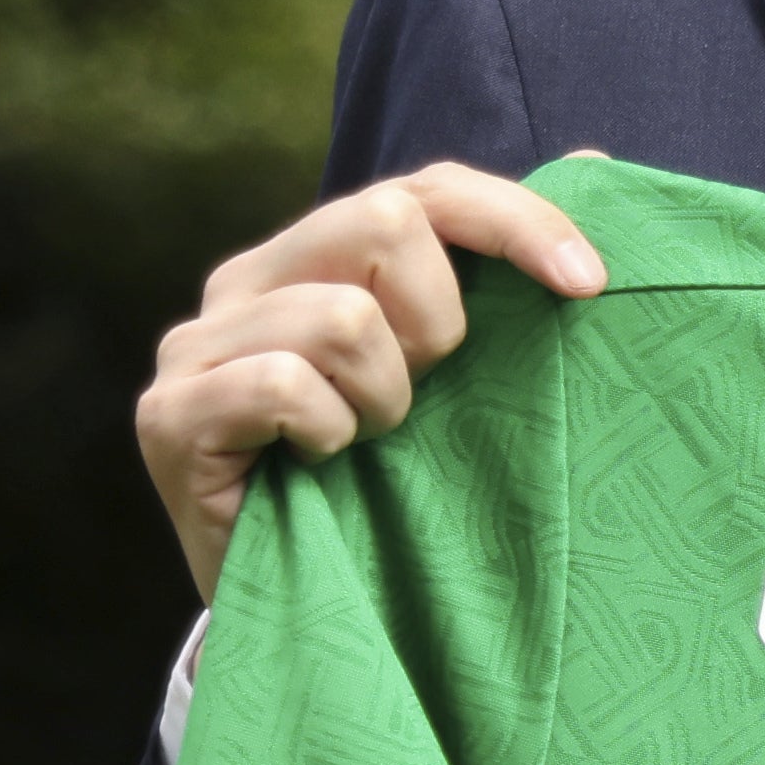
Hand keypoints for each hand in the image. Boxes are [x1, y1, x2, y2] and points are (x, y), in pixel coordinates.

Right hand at [136, 165, 606, 599]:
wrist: (309, 603)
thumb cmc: (395, 481)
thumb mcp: (460, 375)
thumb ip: (503, 273)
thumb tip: (595, 161)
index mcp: (315, 256)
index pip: (425, 189)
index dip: (517, 223)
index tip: (591, 287)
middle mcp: (247, 281)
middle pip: (383, 221)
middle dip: (438, 321)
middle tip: (425, 397)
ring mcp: (195, 344)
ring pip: (344, 319)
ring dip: (385, 399)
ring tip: (366, 443)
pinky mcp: (168, 414)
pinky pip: (286, 387)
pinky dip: (330, 435)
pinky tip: (320, 466)